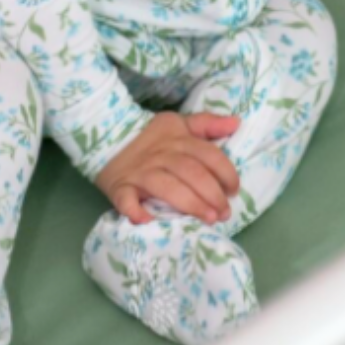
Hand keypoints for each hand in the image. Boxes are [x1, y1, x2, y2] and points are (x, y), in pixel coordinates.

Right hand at [95, 111, 241, 224]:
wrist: (108, 139)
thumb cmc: (151, 137)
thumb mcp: (180, 124)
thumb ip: (208, 124)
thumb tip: (236, 123)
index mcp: (178, 140)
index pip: (207, 154)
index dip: (225, 172)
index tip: (234, 190)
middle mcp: (161, 156)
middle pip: (192, 173)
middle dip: (212, 194)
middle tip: (224, 213)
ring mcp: (140, 173)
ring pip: (168, 188)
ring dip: (190, 204)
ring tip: (208, 219)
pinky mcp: (121, 188)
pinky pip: (126, 200)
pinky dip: (135, 211)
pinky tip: (146, 221)